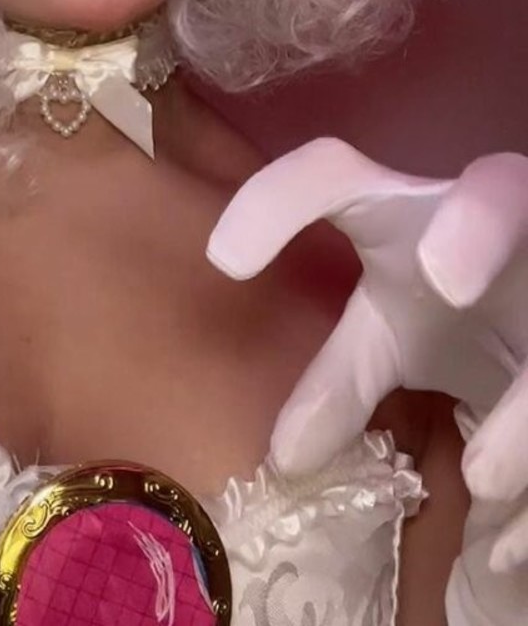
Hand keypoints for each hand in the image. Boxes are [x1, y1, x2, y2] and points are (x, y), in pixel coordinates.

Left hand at [207, 138, 527, 570]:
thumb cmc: (453, 310)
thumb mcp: (393, 335)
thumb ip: (340, 379)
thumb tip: (286, 460)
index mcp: (412, 213)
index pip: (334, 175)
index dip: (278, 200)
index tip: (223, 262)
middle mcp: (495, 220)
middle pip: (500, 188)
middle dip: (481, 224)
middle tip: (444, 279)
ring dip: (524, 399)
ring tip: (481, 477)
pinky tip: (514, 545)